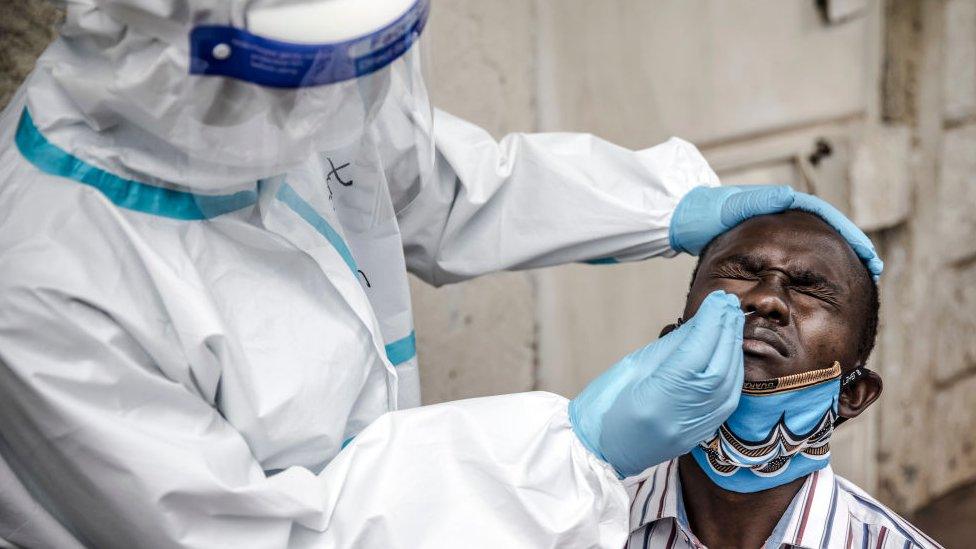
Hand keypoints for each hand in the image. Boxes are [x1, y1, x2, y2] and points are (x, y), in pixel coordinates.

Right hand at [569, 291, 744, 477]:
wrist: (600, 451)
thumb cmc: (605, 406)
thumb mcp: (632, 367)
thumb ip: (671, 346)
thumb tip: (701, 322)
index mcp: (656, 400)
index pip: (695, 354)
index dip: (710, 323)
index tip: (718, 299)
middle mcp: (681, 418)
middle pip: (719, 367)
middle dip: (726, 331)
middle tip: (728, 304)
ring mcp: (694, 430)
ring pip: (730, 383)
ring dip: (733, 348)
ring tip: (730, 321)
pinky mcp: (702, 433)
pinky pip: (728, 398)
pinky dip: (733, 370)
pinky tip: (729, 351)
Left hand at [668, 185, 882, 279]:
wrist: (689, 219)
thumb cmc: (709, 211)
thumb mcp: (732, 205)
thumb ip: (758, 201)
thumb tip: (788, 196)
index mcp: (782, 203)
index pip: (826, 217)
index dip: (849, 235)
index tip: (867, 254)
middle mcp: (786, 215)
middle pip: (827, 232)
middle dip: (851, 249)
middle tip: (873, 269)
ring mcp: (779, 231)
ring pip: (815, 247)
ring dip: (837, 260)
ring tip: (858, 278)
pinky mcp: (769, 246)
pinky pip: (799, 258)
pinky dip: (814, 269)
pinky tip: (823, 287)